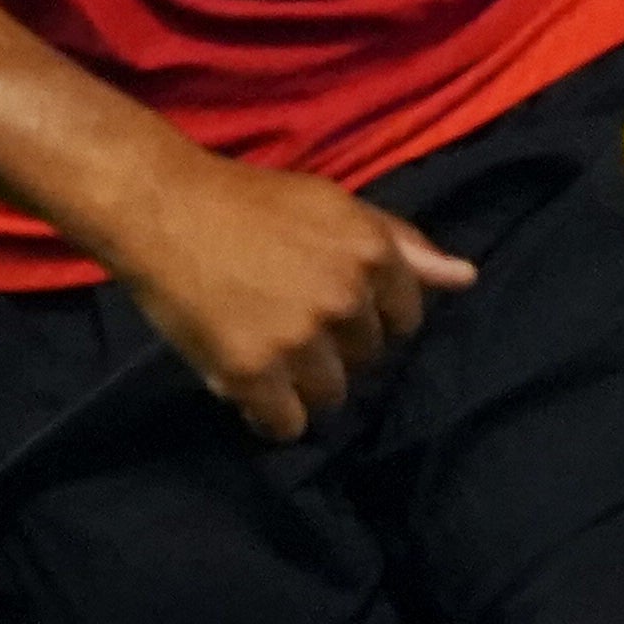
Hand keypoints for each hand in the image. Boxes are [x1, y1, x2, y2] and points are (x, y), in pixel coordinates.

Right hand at [113, 152, 478, 441]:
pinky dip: (266, 412)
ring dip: (300, 382)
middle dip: (332, 347)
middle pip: (366, 360)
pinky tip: (245, 382)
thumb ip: (401, 243)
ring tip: (262, 349)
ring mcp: (299, 339)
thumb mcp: (330, 204)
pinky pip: (285, 425)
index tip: (327, 304)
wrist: (155, 204)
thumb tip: (468, 278)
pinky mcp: (253, 372)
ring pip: (330, 395)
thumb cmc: (243, 198)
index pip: (404, 321)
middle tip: (284, 319)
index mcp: (370, 253)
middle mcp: (344, 298)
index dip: (366, 316)